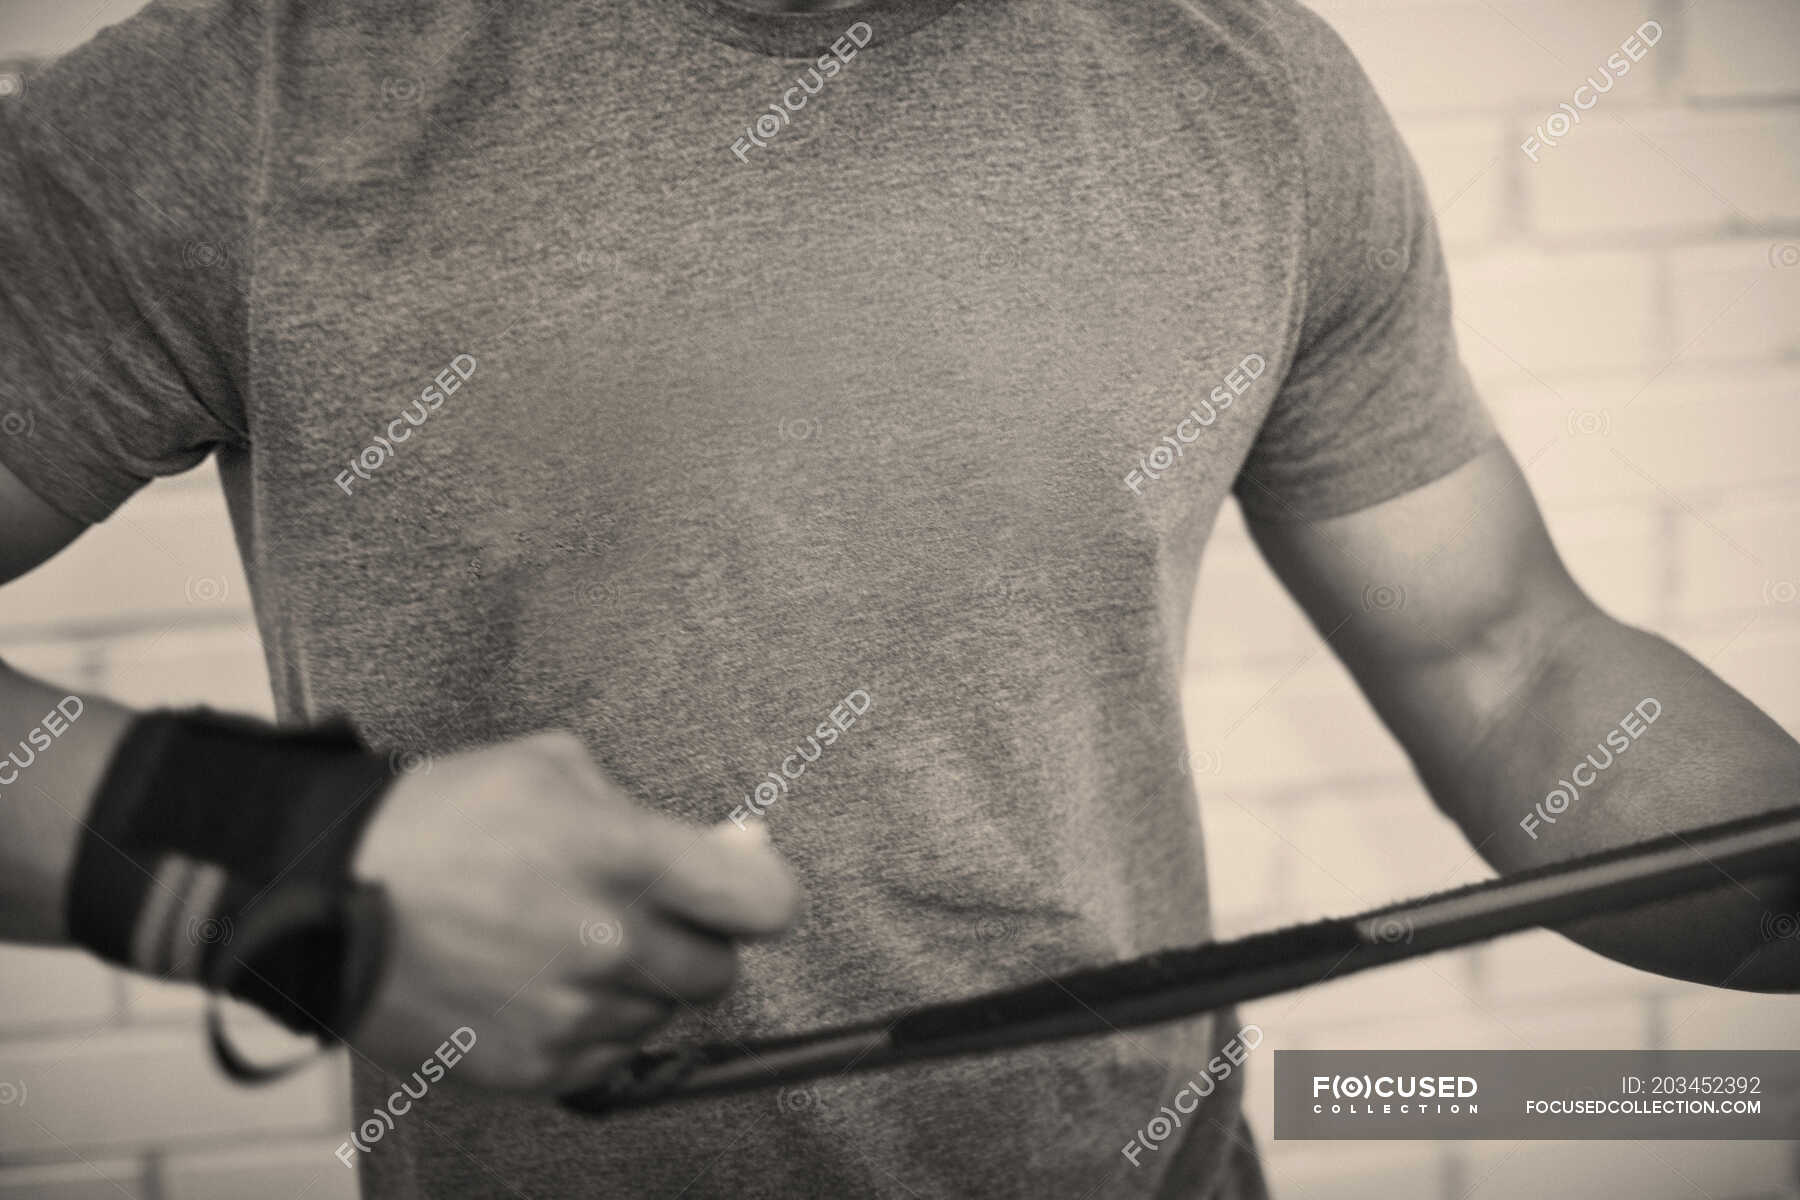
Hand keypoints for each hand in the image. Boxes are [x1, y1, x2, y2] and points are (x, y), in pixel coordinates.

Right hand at [345, 731, 799, 1093]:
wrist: (328, 894)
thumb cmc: (441, 819)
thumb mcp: (553, 768)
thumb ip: (653, 811)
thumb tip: (737, 845)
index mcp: (623, 856)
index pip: (765, 902)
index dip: (761, 891)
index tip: (741, 884)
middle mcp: (608, 942)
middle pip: (717, 971)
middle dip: (691, 940)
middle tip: (640, 913)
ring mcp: (572, 1013)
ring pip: (660, 1016)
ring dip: (636, 985)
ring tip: (566, 944)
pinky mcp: (534, 1067)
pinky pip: (607, 1059)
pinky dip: (590, 1028)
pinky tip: (539, 984)